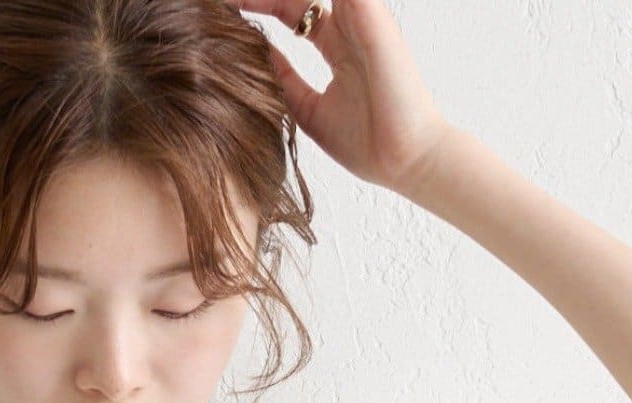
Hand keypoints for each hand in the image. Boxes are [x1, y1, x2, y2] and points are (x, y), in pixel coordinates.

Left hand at [218, 0, 451, 197]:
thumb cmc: (367, 144)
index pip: (294, 10)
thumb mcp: (310, 112)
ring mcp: (361, 14)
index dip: (261, 4)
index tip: (227, 8)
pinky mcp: (370, 12)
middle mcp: (350, 23)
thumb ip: (286, 83)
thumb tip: (258, 61)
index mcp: (339, 44)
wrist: (403, 158)